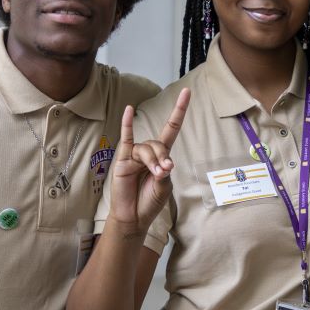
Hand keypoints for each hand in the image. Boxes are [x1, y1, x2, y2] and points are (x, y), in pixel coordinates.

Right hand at [109, 89, 190, 234]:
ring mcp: (135, 155)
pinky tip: (128, 110)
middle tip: (162, 172)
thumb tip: (164, 163)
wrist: (134, 217)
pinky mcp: (122, 160)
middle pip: (159, 143)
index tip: (187, 92)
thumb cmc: (150, 202)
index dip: (179, 110)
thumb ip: (164, 173)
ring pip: (146, 148)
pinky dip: (127, 124)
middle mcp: (148, 152)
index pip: (172, 128)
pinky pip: (126, 139)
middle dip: (162, 157)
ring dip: (152, 160)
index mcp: (162, 156)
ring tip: (155, 174)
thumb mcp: (164, 187)